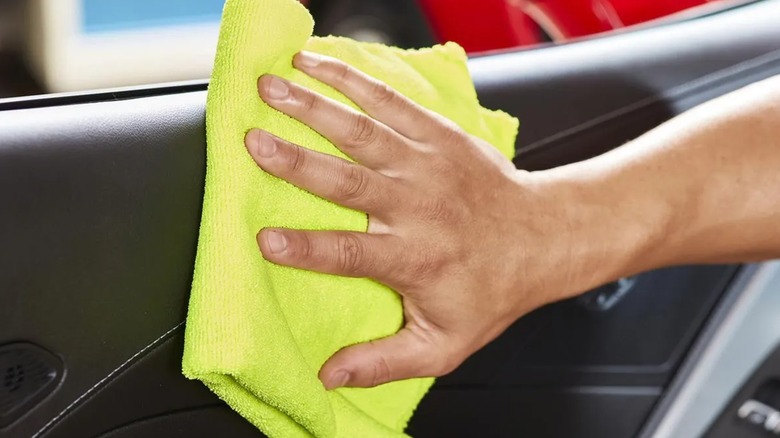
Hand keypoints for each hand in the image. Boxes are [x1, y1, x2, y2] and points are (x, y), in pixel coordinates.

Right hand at [244, 51, 595, 389]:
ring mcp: (428, 164)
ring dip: (314, 108)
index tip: (263, 238)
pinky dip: (353, 80)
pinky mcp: (438, 135)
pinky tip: (317, 64)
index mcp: (415, 257)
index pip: (351, 253)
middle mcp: (419, 206)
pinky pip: (391, 102)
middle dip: (297, 160)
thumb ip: (385, 363)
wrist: (544, 237)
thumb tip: (329, 377)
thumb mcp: (444, 344)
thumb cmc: (491, 291)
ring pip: (363, 132)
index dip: (306, 248)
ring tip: (271, 88)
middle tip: (253, 141)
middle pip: (349, 182)